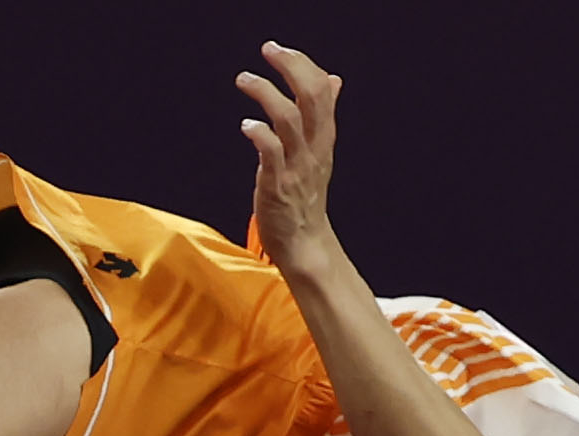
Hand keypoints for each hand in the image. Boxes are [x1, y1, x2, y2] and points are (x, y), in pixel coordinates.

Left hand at [236, 41, 343, 274]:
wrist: (304, 242)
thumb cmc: (305, 196)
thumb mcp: (319, 151)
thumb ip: (323, 115)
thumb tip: (333, 80)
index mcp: (324, 138)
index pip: (322, 90)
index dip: (303, 64)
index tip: (281, 50)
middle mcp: (314, 149)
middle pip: (311, 97)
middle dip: (290, 67)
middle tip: (268, 51)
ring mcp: (296, 167)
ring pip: (289, 119)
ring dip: (265, 93)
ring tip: (244, 79)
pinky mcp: (277, 184)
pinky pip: (271, 151)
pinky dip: (259, 132)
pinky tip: (246, 124)